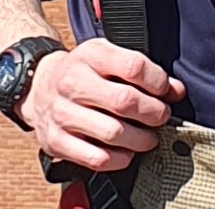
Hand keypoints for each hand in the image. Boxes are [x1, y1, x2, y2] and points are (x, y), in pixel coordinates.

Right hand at [19, 38, 186, 173]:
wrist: (39, 87)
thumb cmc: (82, 72)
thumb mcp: (108, 57)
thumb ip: (142, 70)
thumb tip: (175, 90)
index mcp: (90, 55)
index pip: (133, 66)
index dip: (158, 82)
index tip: (167, 91)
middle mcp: (72, 82)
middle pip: (125, 101)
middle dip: (153, 113)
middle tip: (161, 116)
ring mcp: (62, 113)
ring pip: (113, 132)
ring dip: (140, 139)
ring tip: (148, 137)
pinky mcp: (56, 141)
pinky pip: (97, 158)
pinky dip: (120, 159)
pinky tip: (126, 151)